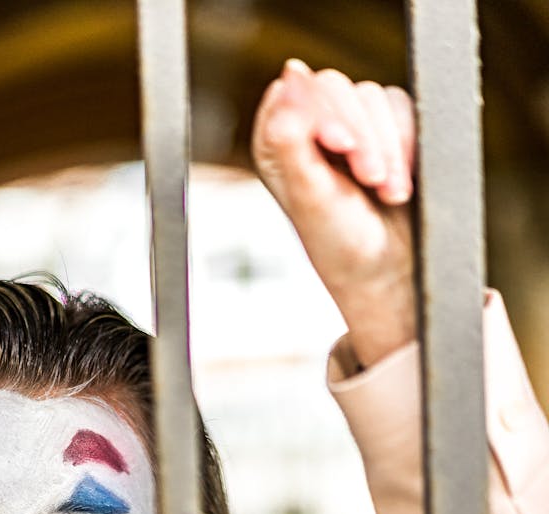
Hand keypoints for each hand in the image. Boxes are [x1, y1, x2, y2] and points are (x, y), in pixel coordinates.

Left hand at [252, 59, 416, 367]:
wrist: (386, 271)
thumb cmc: (340, 244)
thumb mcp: (310, 195)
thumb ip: (292, 137)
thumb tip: (288, 74)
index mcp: (276, 143)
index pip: (292, 92)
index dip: (319, 113)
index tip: (338, 149)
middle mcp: (308, 128)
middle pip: (334, 87)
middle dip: (360, 136)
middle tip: (369, 180)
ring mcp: (349, 124)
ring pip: (371, 97)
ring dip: (387, 147)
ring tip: (387, 193)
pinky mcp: (385, 127)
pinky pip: (402, 106)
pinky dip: (407, 144)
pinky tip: (400, 184)